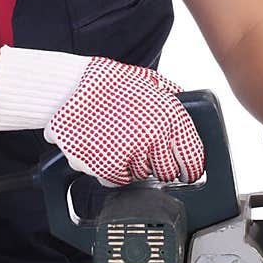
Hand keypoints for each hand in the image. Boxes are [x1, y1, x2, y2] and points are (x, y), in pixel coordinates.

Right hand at [44, 56, 205, 187]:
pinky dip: (111, 170)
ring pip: (141, 177)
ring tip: (118, 141)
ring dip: (132, 166)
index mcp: (170, 116)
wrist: (69, 86)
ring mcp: (129, 153)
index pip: (193, 159)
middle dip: (158, 164)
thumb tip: (193, 111)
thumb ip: (173, 99)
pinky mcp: (106, 166)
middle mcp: (153, 136)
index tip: (185, 171)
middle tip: (142, 148)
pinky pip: (117, 181)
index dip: (190, 168)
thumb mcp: (150, 82)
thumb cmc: (109, 83)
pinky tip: (104, 149)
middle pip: (167, 173)